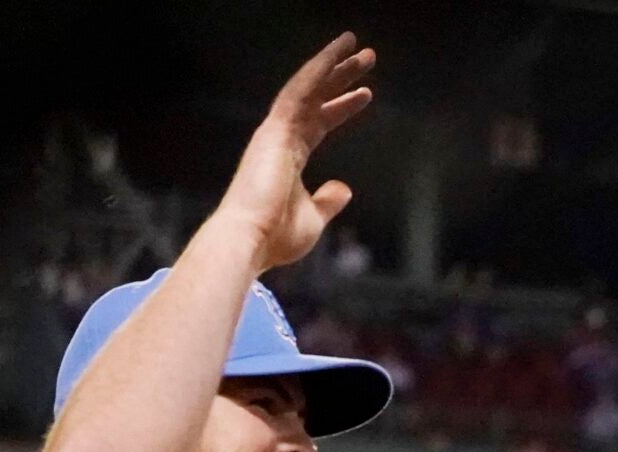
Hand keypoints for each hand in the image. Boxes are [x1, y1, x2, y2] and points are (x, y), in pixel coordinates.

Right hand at [215, 34, 376, 272]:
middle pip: (315, 98)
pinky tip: (336, 55)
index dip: (341, 107)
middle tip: (366, 57)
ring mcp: (276, 132)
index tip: (364, 94)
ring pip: (307, 88)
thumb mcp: (315, 218)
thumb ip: (328, 200)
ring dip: (332, 65)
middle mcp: (280, 139)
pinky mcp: (275, 130)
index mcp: (289, 158)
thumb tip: (344, 188)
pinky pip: (299, 92)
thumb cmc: (277, 236)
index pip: (319, 123)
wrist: (251, 240)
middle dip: (340, 78)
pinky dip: (318, 71)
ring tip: (357, 46)